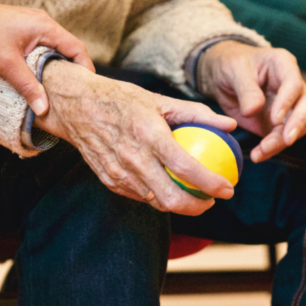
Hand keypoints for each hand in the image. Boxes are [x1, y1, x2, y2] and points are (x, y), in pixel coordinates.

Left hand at [0, 0, 94, 115]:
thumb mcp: (7, 64)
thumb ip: (28, 86)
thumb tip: (44, 109)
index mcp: (45, 26)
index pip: (77, 48)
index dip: (85, 69)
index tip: (86, 90)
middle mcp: (42, 23)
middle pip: (68, 49)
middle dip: (72, 71)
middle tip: (73, 95)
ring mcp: (32, 25)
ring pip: (53, 49)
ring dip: (55, 68)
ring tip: (56, 90)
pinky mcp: (21, 30)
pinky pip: (41, 48)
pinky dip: (43, 62)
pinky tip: (37, 78)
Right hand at [35, 60, 236, 215]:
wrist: (76, 106)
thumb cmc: (120, 99)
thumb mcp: (158, 99)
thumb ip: (196, 113)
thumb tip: (229, 124)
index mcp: (148, 134)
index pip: (186, 168)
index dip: (211, 184)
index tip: (227, 188)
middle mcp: (132, 158)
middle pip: (171, 198)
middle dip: (198, 206)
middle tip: (211, 199)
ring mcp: (118, 172)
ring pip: (155, 202)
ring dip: (178, 204)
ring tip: (191, 194)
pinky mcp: (108, 179)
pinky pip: (139, 196)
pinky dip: (156, 195)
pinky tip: (165, 186)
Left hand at [198, 41, 305, 162]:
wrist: (221, 76)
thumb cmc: (230, 65)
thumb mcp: (234, 71)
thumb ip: (246, 90)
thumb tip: (253, 110)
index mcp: (283, 65)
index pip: (294, 84)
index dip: (287, 102)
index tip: (274, 119)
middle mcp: (291, 86)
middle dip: (297, 124)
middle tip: (286, 140)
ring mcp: (287, 105)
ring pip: (296, 126)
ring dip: (281, 141)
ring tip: (262, 151)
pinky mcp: (277, 122)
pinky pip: (280, 137)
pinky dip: (271, 148)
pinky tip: (258, 155)